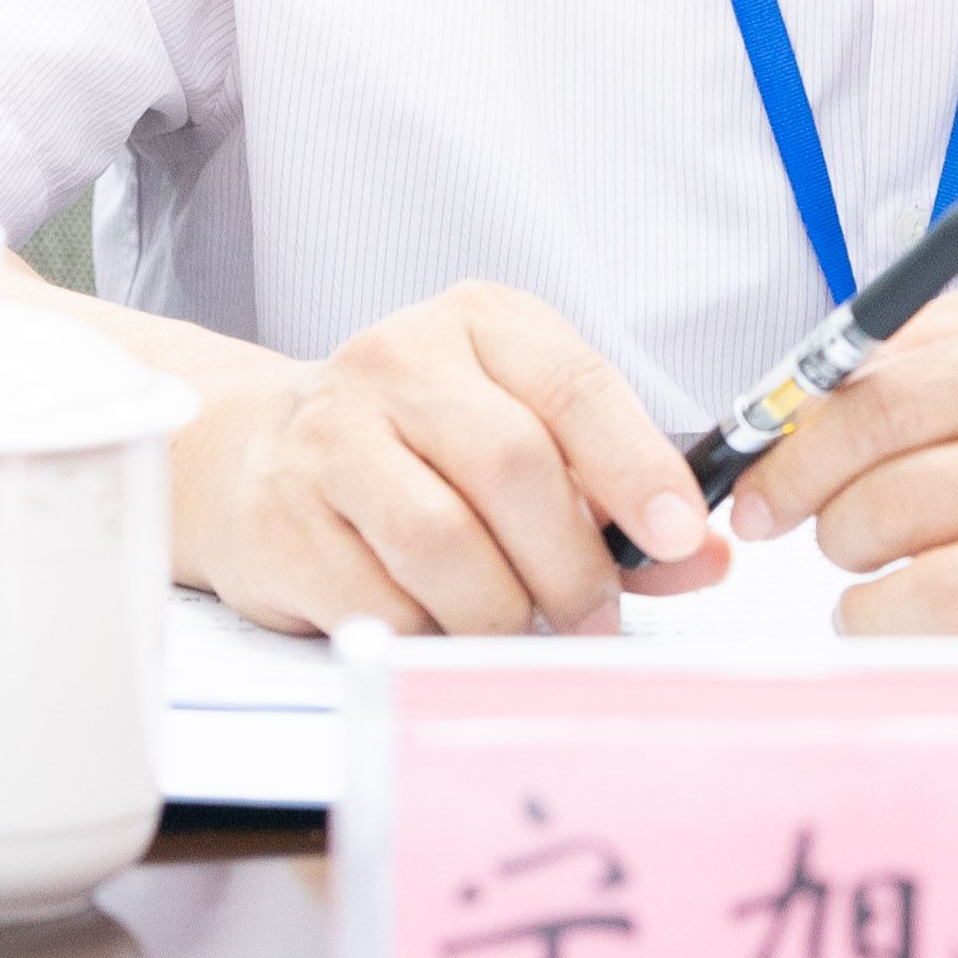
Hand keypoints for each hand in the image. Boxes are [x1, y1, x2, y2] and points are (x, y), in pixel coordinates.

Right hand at [172, 280, 724, 635]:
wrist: (252, 451)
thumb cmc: (417, 447)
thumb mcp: (522, 436)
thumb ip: (616, 500)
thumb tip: (705, 557)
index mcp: (480, 322)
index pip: (574, 386)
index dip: (637, 467)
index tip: (681, 537)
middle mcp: (398, 360)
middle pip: (512, 468)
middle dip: (571, 565)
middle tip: (595, 617)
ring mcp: (328, 434)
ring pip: (444, 543)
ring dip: (501, 612)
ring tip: (518, 630)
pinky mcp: (281, 517)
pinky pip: (380, 603)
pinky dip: (428, 635)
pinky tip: (436, 624)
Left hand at [717, 290, 957, 634]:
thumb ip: (924, 349)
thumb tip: (785, 401)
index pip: (882, 408)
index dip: (794, 460)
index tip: (761, 496)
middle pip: (896, 505)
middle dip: (831, 534)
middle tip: (833, 541)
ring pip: (932, 597)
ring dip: (870, 609)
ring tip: (877, 595)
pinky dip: (947, 661)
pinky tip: (945, 640)